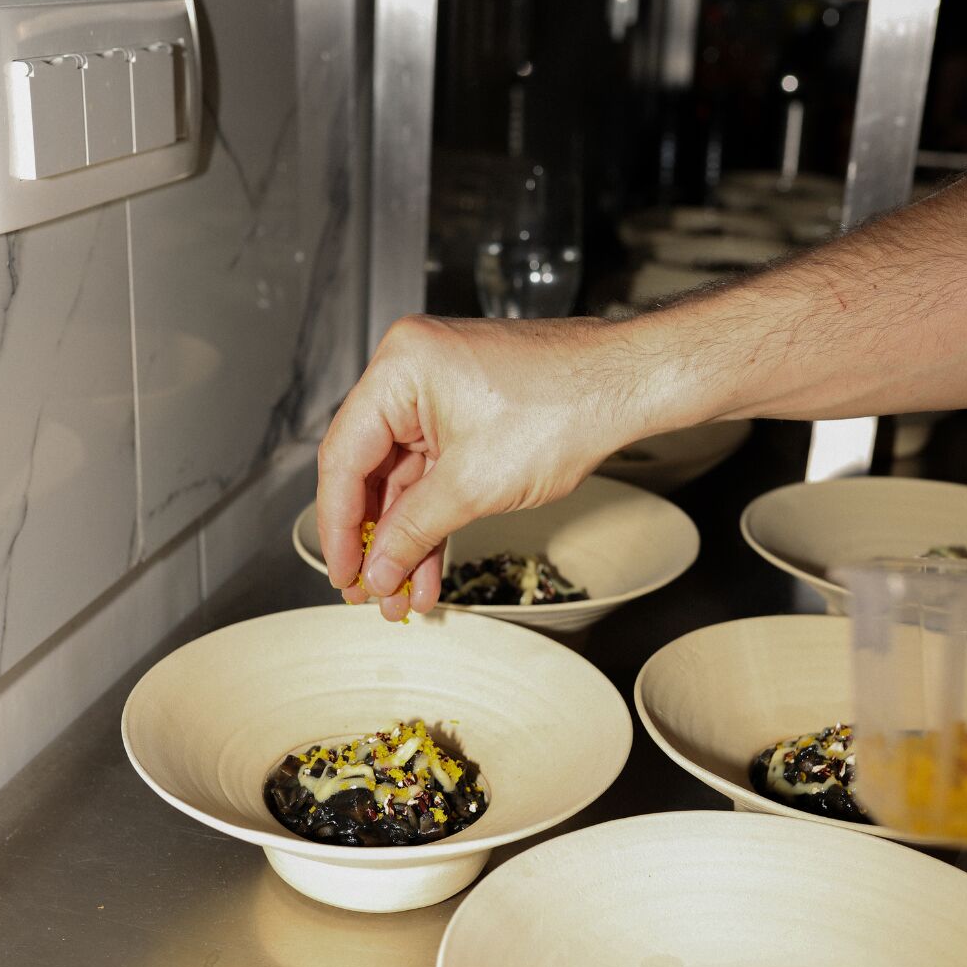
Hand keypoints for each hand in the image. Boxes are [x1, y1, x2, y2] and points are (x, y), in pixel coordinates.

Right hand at [316, 313, 633, 619]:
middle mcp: (411, 373)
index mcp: (400, 369)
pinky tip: (428, 569)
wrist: (627, 388)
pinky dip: (433, 521)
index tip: (342, 573)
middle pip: (369, 471)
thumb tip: (377, 569)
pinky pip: (435, 475)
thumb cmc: (565, 406)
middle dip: (376, 541)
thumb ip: (413, 531)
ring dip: (406, 541)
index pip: (343, 457)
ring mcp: (439, 395)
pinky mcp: (465, 416)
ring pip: (405, 482)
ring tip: (402, 596)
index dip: (338, 526)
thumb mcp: (473, 485)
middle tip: (367, 592)